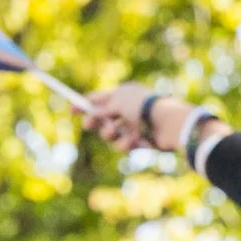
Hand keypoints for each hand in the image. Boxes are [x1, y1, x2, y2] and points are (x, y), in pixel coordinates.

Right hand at [79, 85, 209, 154]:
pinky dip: (127, 143)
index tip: (71, 111)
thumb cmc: (143, 108)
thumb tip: (91, 114)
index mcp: (124, 94)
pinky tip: (136, 140)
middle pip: (103, 119)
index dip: (85, 104)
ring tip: (117, 132)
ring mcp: (134, 126)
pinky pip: (124, 145)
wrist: (169, 124)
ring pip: (111, 135)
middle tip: (89, 125)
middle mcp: (128, 110)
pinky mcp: (141, 142)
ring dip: (111, 134)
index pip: (100, 98)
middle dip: (96, 122)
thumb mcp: (117, 103)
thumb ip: (102, 110)